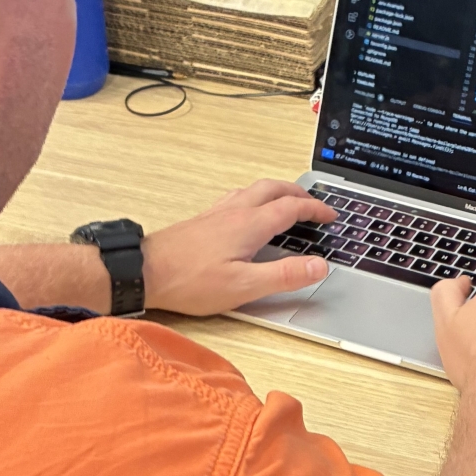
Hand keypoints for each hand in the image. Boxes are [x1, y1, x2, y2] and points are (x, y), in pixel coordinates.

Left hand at [141, 180, 337, 314]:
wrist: (144, 271)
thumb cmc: (189, 280)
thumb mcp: (244, 286)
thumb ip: (284, 275)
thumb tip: (319, 266)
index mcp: (250, 224)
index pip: (293, 207)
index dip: (316, 209)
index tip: (331, 215)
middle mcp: (235, 211)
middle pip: (274, 189)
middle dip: (299, 193)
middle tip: (314, 203)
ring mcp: (218, 213)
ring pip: (255, 189)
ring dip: (277, 191)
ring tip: (288, 201)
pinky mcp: (204, 219)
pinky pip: (238, 197)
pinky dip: (256, 197)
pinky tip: (249, 210)